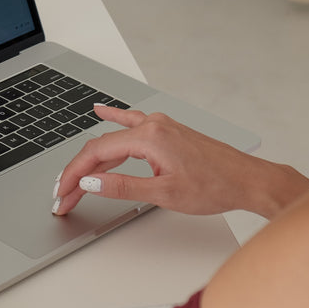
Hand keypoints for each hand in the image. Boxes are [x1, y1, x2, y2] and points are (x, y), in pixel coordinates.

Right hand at [53, 105, 271, 217]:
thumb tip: (91, 182)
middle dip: (78, 173)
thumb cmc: (216, 186)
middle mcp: (153, 126)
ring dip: (93, 160)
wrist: (247, 180)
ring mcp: (160, 126)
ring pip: (114, 140)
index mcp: (150, 138)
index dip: (74, 175)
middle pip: (101, 147)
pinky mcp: (167, 132)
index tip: (62, 193)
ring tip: (74, 178)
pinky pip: (131, 123)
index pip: (96, 154)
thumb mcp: (164, 194)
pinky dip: (113, 120)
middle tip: (64, 196)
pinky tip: (101, 111)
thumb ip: (123, 187)